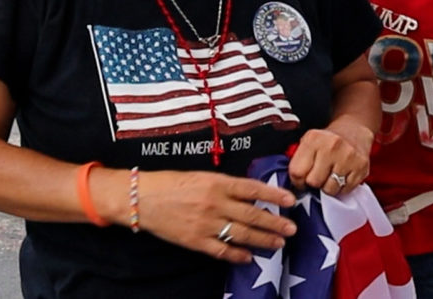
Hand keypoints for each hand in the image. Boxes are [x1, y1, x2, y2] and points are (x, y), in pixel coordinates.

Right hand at [137, 170, 296, 263]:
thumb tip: (253, 192)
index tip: (291, 200)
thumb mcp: (203, 175)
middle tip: (293, 229)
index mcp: (217, 182)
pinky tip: (249, 257)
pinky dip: (236, 255)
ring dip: (262, 240)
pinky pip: (221, 250)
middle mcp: (214, 203)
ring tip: (279, 243)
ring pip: (241, 234)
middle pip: (252, 214)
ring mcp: (205, 223)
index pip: (253, 189)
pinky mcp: (194, 240)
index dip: (274, 195)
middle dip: (275, 223)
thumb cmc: (172, 183)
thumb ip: (227, 185)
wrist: (140, 198)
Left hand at [288, 123, 371, 196]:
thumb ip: (298, 160)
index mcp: (314, 139)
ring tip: (331, 176)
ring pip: (329, 189)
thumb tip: (292, 185)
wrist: (355, 129)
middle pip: (313, 182)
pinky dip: (342, 187)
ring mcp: (348, 157)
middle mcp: (332, 146)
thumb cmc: (328, 140)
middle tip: (318, 176)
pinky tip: (342, 176)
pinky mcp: (361, 167)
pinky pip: (345, 190)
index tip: (302, 179)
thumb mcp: (309, 141)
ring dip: (328, 187)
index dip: (297, 180)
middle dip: (314, 183)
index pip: (297, 172)